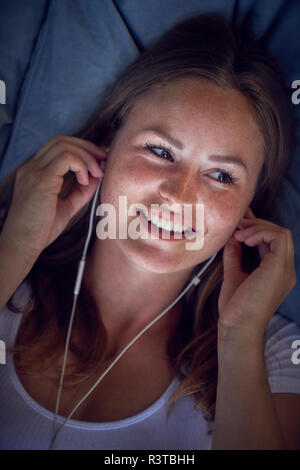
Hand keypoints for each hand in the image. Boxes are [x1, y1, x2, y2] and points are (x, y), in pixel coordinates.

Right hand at [1, 135, 106, 260]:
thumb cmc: (40, 230)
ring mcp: (34, 171)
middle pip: (62, 140)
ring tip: (97, 173)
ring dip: (87, 156)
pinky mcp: (41, 179)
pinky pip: (66, 158)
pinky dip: (81, 165)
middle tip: (104, 162)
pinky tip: (86, 181)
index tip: (99, 161)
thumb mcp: (67, 206)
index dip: (82, 149)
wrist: (22, 244)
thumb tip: (97, 177)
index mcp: (35, 172)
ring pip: (65, 145)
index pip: (58, 147)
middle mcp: (32, 167)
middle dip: (87, 147)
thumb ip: (81, 191)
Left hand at [218, 207, 296, 338]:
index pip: (273, 243)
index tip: (241, 221)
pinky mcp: (280, 268)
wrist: (237, 326)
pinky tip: (245, 239)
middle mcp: (286, 271)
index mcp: (277, 273)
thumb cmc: (235, 308)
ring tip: (239, 234)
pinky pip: (279, 237)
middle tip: (237, 225)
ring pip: (282, 233)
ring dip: (258, 227)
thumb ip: (235, 255)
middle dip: (257, 224)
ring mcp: (286, 269)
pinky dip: (261, 233)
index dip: (258, 227)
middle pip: (279, 235)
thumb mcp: (233, 274)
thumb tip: (233, 237)